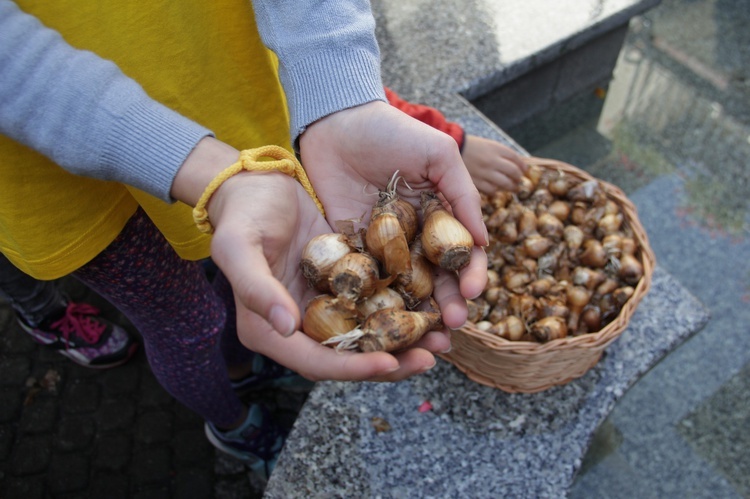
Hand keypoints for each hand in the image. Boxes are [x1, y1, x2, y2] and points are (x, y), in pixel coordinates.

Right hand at [173, 138, 446, 380]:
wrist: (254, 182)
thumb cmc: (241, 213)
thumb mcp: (239, 247)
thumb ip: (257, 288)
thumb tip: (286, 327)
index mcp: (268, 328)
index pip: (315, 361)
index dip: (353, 367)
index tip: (388, 362)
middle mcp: (298, 325)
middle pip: (348, 357)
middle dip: (390, 362)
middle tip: (430, 358)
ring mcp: (321, 306)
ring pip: (366, 334)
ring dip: (403, 340)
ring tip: (442, 338)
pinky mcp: (340, 285)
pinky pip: (373, 305)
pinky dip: (400, 309)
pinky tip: (431, 305)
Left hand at [299, 101, 488, 327]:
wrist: (336, 122)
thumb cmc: (392, 132)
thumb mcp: (437, 155)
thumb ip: (463, 195)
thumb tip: (483, 241)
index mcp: (438, 217)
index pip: (461, 253)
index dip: (470, 273)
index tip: (472, 291)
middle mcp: (413, 238)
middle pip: (435, 279)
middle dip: (447, 303)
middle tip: (453, 325)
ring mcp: (381, 247)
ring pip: (402, 287)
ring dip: (416, 312)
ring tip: (426, 334)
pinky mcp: (349, 249)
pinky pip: (364, 279)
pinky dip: (373, 301)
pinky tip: (382, 321)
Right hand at [461, 135, 527, 193]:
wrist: (449, 150)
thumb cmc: (470, 149)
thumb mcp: (487, 145)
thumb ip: (501, 155)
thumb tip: (518, 167)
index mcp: (495, 148)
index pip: (516, 159)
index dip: (522, 166)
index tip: (523, 170)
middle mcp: (491, 160)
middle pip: (513, 172)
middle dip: (518, 178)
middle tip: (518, 181)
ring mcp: (484, 172)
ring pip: (504, 183)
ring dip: (510, 187)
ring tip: (511, 188)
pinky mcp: (475, 182)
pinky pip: (491, 190)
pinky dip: (495, 190)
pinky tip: (495, 189)